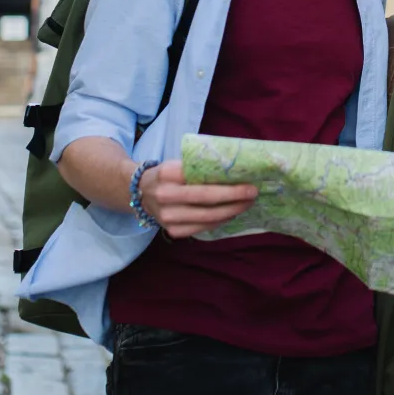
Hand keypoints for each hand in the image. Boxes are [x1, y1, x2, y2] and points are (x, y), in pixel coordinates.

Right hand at [138, 160, 257, 238]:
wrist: (141, 193)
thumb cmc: (167, 174)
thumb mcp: (178, 163)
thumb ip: (199, 167)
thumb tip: (235, 171)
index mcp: (167, 173)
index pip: (201, 179)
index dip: (227, 184)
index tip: (248, 182)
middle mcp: (165, 196)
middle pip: (207, 200)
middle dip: (234, 199)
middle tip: (252, 194)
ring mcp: (168, 216)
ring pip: (207, 217)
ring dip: (231, 211)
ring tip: (246, 204)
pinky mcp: (172, 231)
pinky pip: (202, 228)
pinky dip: (220, 221)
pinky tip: (231, 214)